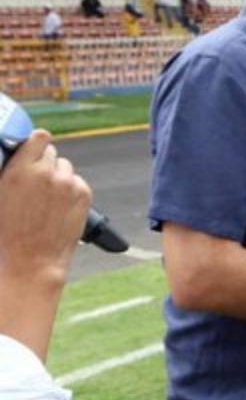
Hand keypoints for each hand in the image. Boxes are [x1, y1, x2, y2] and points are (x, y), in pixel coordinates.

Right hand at [0, 129, 91, 282]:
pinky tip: (58, 207)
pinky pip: (77, 182)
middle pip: (52, 152)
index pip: (39, 137)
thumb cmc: (6, 233)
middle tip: (34, 181)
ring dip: (57, 176)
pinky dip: (70, 190)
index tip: (32, 149)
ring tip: (45, 198)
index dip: (35, 143)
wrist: (30, 261)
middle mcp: (47, 173)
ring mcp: (68, 183)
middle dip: (43, 163)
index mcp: (20, 170)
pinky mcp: (84, 194)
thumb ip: (11, 172)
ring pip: (65, 167)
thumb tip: (18, 156)